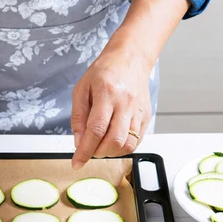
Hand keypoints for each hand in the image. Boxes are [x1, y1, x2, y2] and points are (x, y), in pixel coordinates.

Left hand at [70, 43, 152, 168]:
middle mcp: (126, 104)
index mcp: (107, 94)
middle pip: (114, 140)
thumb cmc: (104, 72)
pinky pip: (137, 141)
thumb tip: (78, 142)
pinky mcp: (146, 117)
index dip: (84, 150)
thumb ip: (78, 117)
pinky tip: (113, 141)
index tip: (76, 163)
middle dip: (98, 152)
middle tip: (89, 149)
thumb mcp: (82, 89)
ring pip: (127, 144)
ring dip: (111, 152)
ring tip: (101, 144)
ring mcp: (138, 111)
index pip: (95, 130)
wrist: (130, 59)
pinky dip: (123, 148)